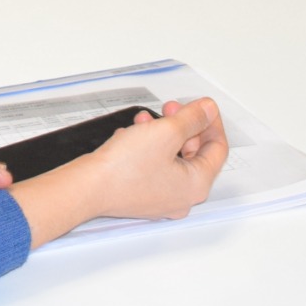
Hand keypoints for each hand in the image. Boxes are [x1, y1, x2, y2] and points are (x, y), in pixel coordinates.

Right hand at [10, 98, 227, 248]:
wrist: (88, 187)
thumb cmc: (124, 168)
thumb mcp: (165, 131)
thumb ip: (192, 118)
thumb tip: (207, 111)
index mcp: (196, 185)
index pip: (217, 149)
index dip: (210, 122)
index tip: (201, 106)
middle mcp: (182, 197)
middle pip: (194, 153)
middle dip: (182, 126)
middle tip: (171, 108)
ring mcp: (161, 199)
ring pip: (172, 159)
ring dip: (163, 134)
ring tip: (146, 120)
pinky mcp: (141, 196)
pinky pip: (154, 167)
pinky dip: (149, 148)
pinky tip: (133, 136)